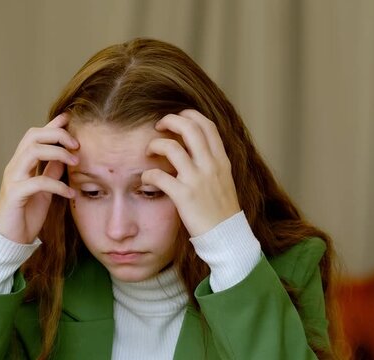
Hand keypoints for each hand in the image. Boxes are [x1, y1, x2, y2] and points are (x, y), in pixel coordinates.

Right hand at [0, 113, 78, 243]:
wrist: (10, 240)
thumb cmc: (27, 214)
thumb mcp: (45, 189)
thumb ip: (52, 171)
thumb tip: (66, 155)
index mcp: (22, 163)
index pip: (35, 135)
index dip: (52, 125)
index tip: (69, 118)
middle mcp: (15, 166)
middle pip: (33, 136)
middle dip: (58, 135)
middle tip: (77, 146)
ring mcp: (12, 179)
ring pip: (33, 152)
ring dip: (58, 153)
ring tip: (76, 163)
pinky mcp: (14, 195)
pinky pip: (37, 182)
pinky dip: (58, 185)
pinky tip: (70, 193)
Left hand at [142, 109, 240, 236]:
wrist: (226, 236)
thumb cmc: (221, 210)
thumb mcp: (224, 179)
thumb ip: (212, 161)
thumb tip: (197, 147)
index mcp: (221, 160)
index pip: (207, 125)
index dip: (189, 115)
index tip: (177, 119)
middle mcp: (210, 165)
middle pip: (189, 127)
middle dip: (169, 120)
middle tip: (158, 126)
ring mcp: (197, 179)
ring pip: (171, 147)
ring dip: (155, 145)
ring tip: (149, 152)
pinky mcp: (184, 195)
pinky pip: (159, 175)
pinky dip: (148, 174)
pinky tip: (147, 179)